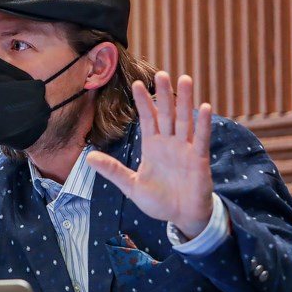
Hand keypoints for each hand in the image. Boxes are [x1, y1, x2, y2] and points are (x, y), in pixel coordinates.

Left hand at [87, 72, 213, 238]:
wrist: (181, 217)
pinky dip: (203, 124)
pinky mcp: (199, 160)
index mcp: (152, 147)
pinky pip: (201, 139)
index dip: (143, 102)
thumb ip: (113, 170)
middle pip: (166, 114)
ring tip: (185, 79)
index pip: (147, 119)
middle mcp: (169, 143)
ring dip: (185, 101)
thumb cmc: (158, 201)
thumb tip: (88, 157)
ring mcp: (185, 150)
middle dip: (163, 94)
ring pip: (185, 120)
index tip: (136, 83)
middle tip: (162, 73)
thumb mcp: (131, 186)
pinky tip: (203, 107)